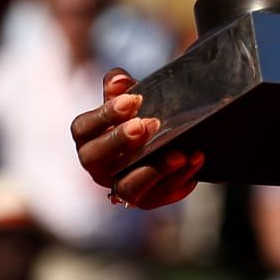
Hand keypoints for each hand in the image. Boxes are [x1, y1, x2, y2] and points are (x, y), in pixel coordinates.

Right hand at [69, 68, 203, 207]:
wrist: (170, 139)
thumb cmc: (141, 115)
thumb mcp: (131, 99)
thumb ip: (121, 87)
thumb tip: (118, 81)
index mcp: (89, 138)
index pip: (83, 129)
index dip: (104, 115)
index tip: (131, 101)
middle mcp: (99, 167)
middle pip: (95, 160)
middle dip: (120, 141)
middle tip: (148, 124)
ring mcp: (121, 186)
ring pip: (127, 187)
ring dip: (153, 170)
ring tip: (177, 154)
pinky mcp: (149, 199)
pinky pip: (161, 193)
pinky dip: (181, 176)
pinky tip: (196, 157)